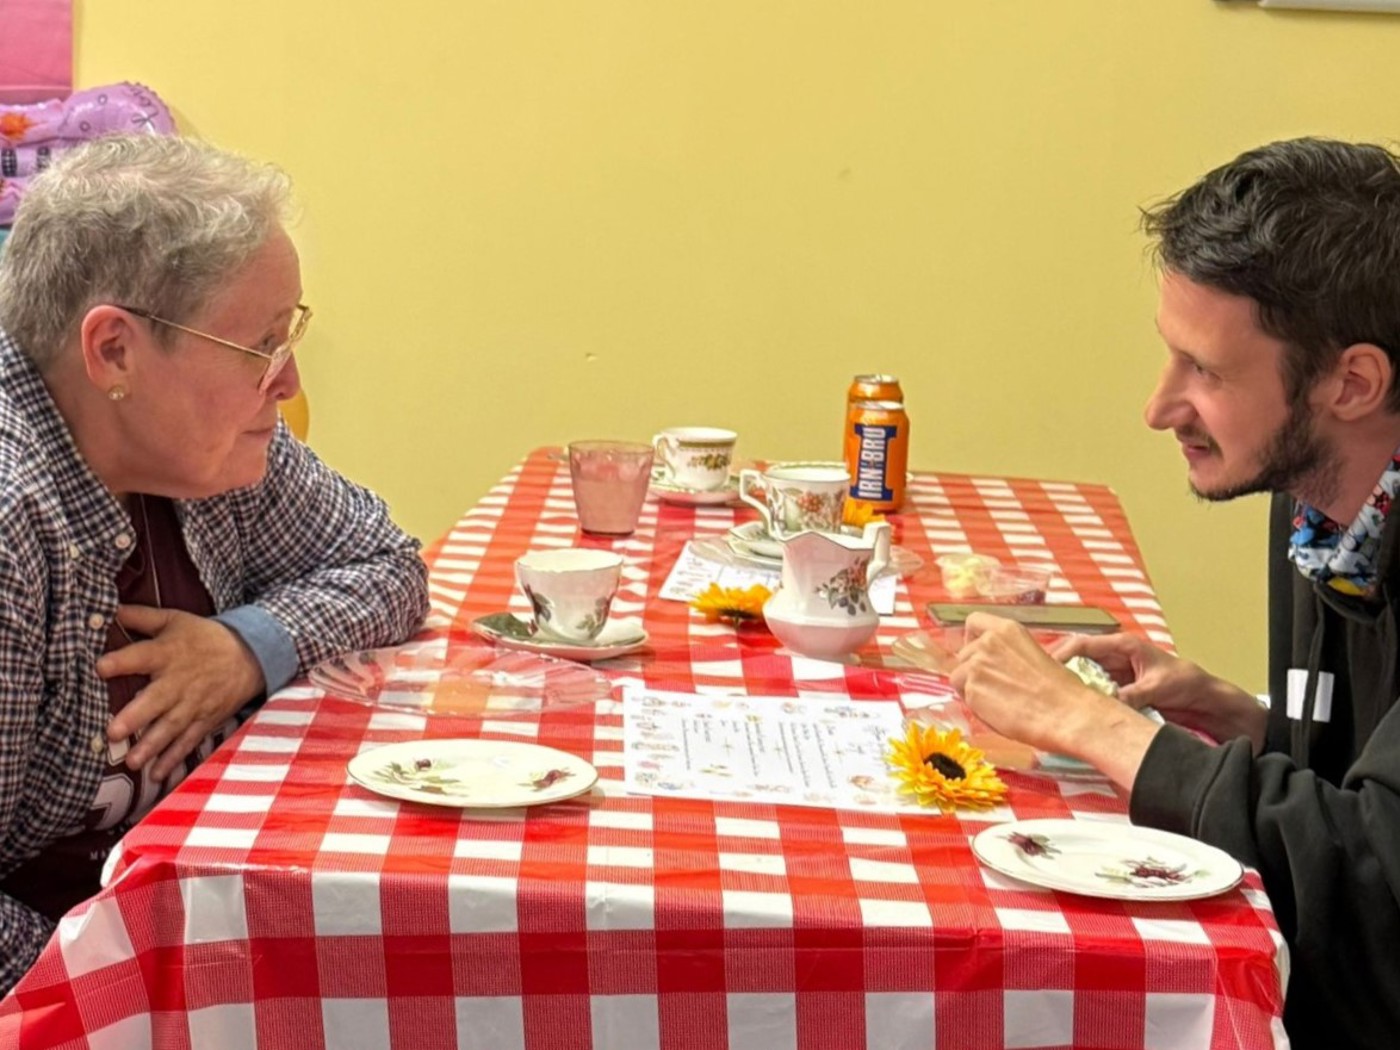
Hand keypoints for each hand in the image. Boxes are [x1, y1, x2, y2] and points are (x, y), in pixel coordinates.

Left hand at [97, 605, 264, 778]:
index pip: (142, 656)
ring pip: (171, 727)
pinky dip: (175, 758)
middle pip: (156, 700)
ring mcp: (194, 704)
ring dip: (152, 746)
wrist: (251, 654)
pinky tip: (159, 775)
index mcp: (169, 653)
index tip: (100, 668)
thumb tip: (109, 610)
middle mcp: (179, 681)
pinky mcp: (206, 720)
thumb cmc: (205, 637)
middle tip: (113, 732)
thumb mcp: (176, 620)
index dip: (121, 662)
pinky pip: (189, 741)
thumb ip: (142, 617)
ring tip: (133, 763)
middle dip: (136, 717)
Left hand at [952, 613, 1164, 788]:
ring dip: (973, 690)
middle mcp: (988, 642)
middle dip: (973, 672)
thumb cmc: (1060, 691)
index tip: (977, 653)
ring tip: (1000, 703)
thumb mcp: (1035, 655)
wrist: (1067, 713)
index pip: (973, 622)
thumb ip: (1007, 654)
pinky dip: (977, 708)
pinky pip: (964, 699)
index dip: (972, 639)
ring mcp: (977, 664)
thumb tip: (991, 665)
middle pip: (963, 655)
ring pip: (958, 678)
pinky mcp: (972, 689)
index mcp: (1007, 629)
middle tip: (997, 690)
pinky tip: (1000, 713)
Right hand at [1049, 633, 1264, 746]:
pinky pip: (1094, 692)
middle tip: (1042, 688)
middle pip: (1076, 659)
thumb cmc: (1186, 683)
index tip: (1046, 668)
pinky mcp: (1117, 690)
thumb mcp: (1157, 687)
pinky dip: (1083, 699)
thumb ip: (1131, 695)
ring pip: (1082, 677)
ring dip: (1070, 687)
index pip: (1082, 644)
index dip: (1061, 654)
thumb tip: (1107, 707)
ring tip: (1053, 701)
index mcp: (1123, 646)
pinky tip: (1073, 710)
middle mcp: (1114, 657)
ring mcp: (1114, 674)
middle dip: (1059, 671)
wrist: (1205, 700)